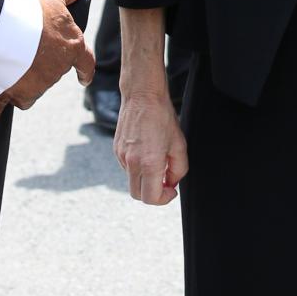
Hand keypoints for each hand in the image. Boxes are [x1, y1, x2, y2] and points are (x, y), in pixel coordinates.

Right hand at [3, 0, 93, 108]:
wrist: (0, 30)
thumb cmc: (28, 10)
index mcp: (73, 47)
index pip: (86, 63)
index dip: (86, 71)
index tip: (85, 79)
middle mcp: (60, 68)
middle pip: (54, 69)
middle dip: (43, 62)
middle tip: (26, 50)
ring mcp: (42, 83)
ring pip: (37, 82)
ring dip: (28, 74)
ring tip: (12, 59)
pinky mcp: (23, 94)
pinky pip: (22, 97)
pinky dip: (15, 90)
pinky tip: (6, 79)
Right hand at [114, 91, 187, 205]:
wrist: (142, 95)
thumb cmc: (163, 117)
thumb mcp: (179, 145)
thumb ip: (178, 170)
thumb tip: (171, 183)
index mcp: (149, 163)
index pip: (151, 198)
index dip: (164, 199)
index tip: (171, 190)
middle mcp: (132, 162)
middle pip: (138, 195)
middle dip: (153, 194)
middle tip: (165, 182)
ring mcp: (121, 156)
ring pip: (132, 181)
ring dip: (145, 179)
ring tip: (157, 162)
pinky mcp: (116, 150)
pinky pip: (127, 168)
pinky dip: (137, 168)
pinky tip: (147, 152)